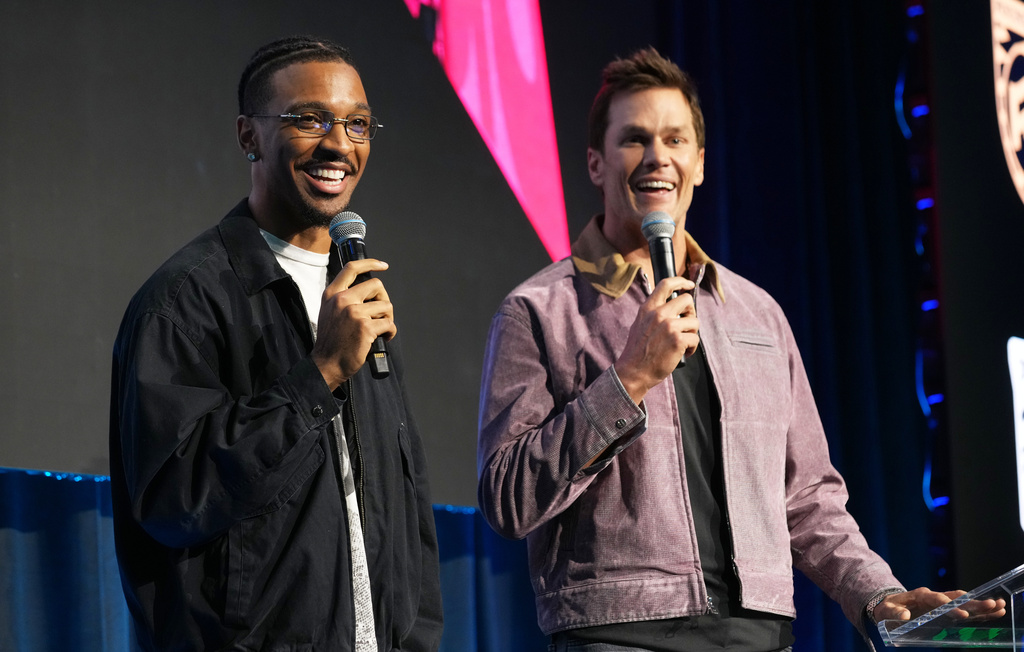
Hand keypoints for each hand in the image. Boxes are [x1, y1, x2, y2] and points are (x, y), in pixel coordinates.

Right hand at [312, 258, 396, 389]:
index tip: (383, 265)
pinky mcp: (366, 327)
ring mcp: (354, 313)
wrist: (326, 364)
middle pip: (376, 285)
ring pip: (385, 306)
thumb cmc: (331, 342)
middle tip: (381, 314)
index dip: (370, 263)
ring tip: (380, 330)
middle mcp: (342, 300)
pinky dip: (390, 332)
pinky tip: (383, 338)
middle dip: (384, 299)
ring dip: (387, 319)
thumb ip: (343, 299)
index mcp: (332, 294)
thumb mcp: (329, 312)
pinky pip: (389, 323)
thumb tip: (368, 292)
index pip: (351, 268)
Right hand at [614, 276, 698, 403]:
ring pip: (695, 321)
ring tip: (683, 344)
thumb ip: (652, 314)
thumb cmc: (638, 352)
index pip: (666, 284)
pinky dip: (692, 347)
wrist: (634, 372)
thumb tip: (670, 307)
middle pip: (687, 300)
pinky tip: (684, 353)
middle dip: (691, 312)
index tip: (689, 285)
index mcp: (648, 308)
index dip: (681, 282)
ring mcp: (669, 326)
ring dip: (692, 333)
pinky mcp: (678, 340)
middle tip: (686, 325)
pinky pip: (695, 338)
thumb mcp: (639, 325)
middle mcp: (658, 314)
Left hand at [871, 587, 1006, 622]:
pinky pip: (965, 609)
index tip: (962, 614)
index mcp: (920, 595)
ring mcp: (942, 602)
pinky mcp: (947, 610)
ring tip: (999, 605)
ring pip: (964, 602)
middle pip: (955, 598)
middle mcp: (934, 596)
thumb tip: (905, 615)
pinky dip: (978, 611)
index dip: (949, 606)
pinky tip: (995, 612)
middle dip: (972, 602)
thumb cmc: (888, 609)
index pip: (937, 599)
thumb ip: (894, 612)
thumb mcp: (886, 610)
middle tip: (990, 604)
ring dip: (980, 604)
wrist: (890, 606)